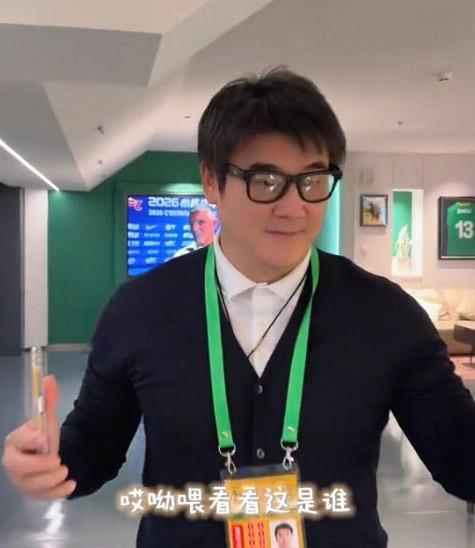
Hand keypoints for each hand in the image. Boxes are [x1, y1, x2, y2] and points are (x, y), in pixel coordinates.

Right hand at [1, 375, 76, 499]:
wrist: (50, 457)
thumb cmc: (45, 439)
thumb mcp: (48, 420)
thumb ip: (48, 400)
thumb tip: (49, 377)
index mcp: (15, 442)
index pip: (17, 442)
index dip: (30, 441)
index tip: (44, 439)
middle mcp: (13, 463)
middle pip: (18, 468)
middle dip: (39, 466)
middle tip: (58, 462)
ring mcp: (21, 481)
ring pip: (31, 486)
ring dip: (51, 480)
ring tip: (66, 470)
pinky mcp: (32, 494)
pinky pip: (43, 497)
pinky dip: (58, 493)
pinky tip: (70, 485)